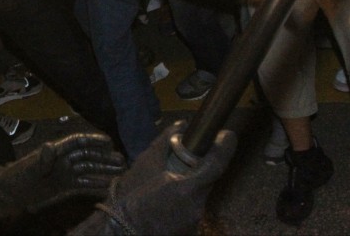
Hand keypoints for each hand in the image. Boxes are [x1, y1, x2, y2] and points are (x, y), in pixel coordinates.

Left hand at [0, 133, 125, 230]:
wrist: (8, 194)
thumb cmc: (16, 178)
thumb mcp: (28, 169)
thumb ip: (42, 160)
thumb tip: (50, 146)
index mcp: (55, 151)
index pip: (78, 142)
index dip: (93, 140)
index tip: (109, 142)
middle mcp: (63, 160)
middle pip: (88, 156)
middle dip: (105, 158)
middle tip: (123, 160)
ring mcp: (65, 173)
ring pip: (89, 170)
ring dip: (105, 171)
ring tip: (122, 172)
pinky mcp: (65, 186)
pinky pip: (84, 185)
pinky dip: (97, 185)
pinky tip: (109, 187)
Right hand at [71, 121, 237, 235]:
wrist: (122, 230)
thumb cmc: (131, 197)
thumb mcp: (145, 164)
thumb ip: (165, 142)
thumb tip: (181, 125)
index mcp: (187, 188)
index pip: (217, 165)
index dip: (225, 148)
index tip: (226, 136)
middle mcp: (196, 207)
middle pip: (207, 181)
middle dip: (201, 170)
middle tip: (188, 161)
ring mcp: (194, 222)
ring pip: (199, 196)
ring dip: (191, 187)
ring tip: (169, 185)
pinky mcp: (189, 231)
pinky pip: (191, 210)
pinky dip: (184, 203)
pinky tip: (168, 202)